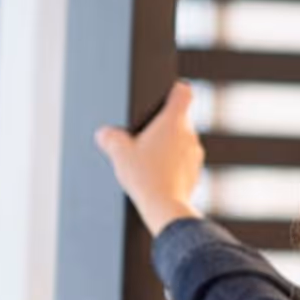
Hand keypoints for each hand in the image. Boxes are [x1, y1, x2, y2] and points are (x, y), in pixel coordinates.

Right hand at [94, 80, 204, 236]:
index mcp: (173, 120)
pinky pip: (185, 164)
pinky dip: (174, 167)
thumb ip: (110, 139)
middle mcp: (189, 134)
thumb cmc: (145, 177)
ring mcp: (195, 155)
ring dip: (170, 148)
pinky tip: (159, 178)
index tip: (166, 97)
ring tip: (150, 162)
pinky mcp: (196, 174)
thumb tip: (103, 134)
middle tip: (145, 140)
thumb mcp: (120, 154)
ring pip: (183, 143)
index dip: (174, 91)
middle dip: (164, 128)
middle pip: (180, 119)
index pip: (183, 91)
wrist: (165, 208)